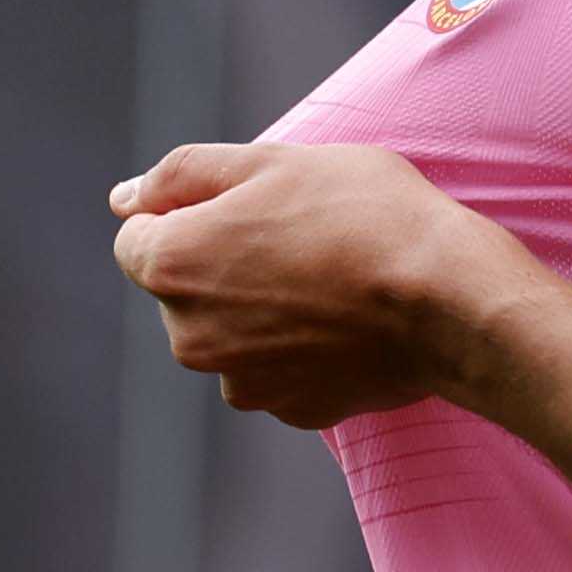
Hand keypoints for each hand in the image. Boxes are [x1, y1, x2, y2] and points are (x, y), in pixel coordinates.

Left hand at [105, 142, 521, 429]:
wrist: (448, 298)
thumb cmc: (361, 214)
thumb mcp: (270, 161)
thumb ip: (182, 175)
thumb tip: (123, 198)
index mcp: (171, 267)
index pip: (137, 238)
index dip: (188, 214)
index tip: (249, 206)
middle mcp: (190, 338)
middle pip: (185, 292)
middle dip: (223, 264)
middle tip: (299, 234)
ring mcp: (242, 383)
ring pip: (232, 335)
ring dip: (263, 308)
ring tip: (331, 277)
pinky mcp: (293, 411)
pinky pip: (281, 371)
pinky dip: (303, 348)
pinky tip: (349, 319)